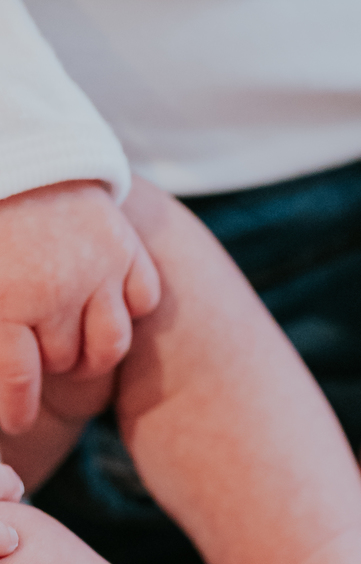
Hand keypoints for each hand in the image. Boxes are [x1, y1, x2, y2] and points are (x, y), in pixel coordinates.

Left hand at [0, 179, 159, 436]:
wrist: (8, 143)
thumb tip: (0, 402)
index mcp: (3, 298)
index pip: (19, 384)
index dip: (16, 410)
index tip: (17, 420)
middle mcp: (55, 288)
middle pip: (64, 361)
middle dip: (47, 359)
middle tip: (32, 339)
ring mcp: (97, 267)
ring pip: (110, 345)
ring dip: (89, 344)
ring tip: (68, 328)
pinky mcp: (126, 247)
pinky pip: (143, 301)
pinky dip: (126, 304)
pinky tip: (101, 294)